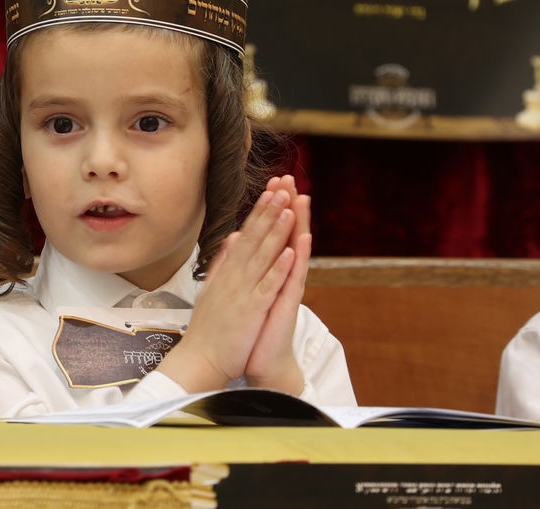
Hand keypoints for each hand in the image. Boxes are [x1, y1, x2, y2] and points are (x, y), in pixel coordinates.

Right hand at [154, 186, 295, 393]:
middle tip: (281, 186)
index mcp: (227, 272)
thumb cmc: (208, 330)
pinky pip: (267, 286)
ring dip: (275, 231)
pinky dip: (278, 269)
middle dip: (268, 211)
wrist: (199, 361)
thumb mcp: (213, 289)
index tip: (270, 191)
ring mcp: (242, 292)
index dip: (258, 212)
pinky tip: (289, 252)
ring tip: (287, 207)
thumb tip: (231, 237)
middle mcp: (233, 277)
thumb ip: (222, 262)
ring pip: (262, 256)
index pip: (245, 235)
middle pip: (254, 238)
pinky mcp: (251, 311)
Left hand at [244, 175, 309, 393]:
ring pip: (294, 251)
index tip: (273, 181)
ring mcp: (287, 289)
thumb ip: (245, 262)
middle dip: (288, 207)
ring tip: (301, 200)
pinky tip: (300, 242)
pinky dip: (296, 261)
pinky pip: (293, 280)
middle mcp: (281, 275)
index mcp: (269, 270)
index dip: (273, 207)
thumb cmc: (254, 326)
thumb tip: (238, 238)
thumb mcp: (247, 289)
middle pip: (287, 234)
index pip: (272, 232)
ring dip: (298, 225)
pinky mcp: (287, 305)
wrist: (261, 360)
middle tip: (291, 179)